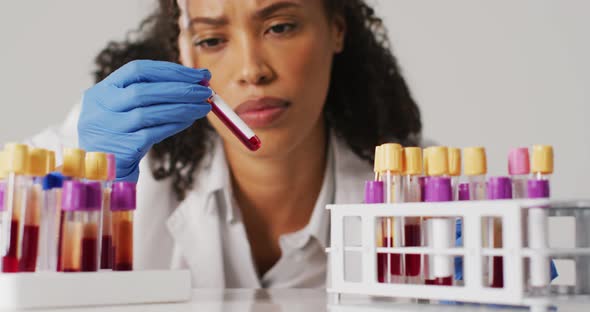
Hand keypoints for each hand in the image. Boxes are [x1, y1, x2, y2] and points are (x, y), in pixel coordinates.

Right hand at [78, 60, 211, 181]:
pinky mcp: (124, 148)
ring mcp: (111, 128)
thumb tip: (193, 81)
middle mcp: (103, 107)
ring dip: (183, 108)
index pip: (138, 70)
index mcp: (102, 90)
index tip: (198, 75)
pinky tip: (190, 120)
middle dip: (180, 89)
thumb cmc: (119, 132)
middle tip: (205, 91)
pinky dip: (175, 125)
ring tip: (204, 106)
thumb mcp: (121, 107)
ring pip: (151, 113)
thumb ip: (148, 91)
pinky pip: (155, 133)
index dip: (171, 70)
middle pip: (145, 91)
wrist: (101, 168)